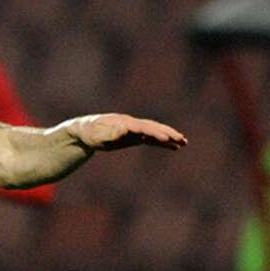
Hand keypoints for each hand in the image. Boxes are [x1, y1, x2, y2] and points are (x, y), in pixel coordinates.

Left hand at [62, 113, 186, 151]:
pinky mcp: (134, 137)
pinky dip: (162, 143)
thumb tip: (123, 130)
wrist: (84, 131)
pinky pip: (151, 140)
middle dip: (168, 133)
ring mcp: (134, 130)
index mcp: (124, 122)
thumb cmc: (90, 132)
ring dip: (169, 137)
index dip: (155, 133)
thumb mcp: (97, 134)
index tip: (166, 139)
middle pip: (153, 128)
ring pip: (155, 133)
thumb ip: (110, 133)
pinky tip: (173, 148)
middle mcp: (132, 124)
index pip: (143, 128)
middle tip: (182, 139)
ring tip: (184, 142)